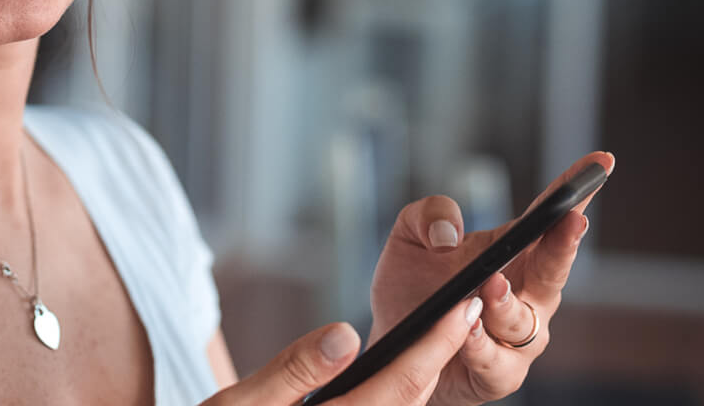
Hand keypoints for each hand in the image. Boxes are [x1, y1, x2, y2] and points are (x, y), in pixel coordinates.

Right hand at [199, 297, 481, 404]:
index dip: (436, 343)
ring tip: (443, 332)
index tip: (463, 307)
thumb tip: (346, 333)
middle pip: (412, 398)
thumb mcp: (235, 405)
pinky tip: (402, 371)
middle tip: (468, 308)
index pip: (400, 381)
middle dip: (442, 354)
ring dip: (425, 374)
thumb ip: (291, 370)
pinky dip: (399, 392)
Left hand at [368, 152, 614, 405]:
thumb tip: (449, 233)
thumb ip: (427, 214)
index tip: (600, 161)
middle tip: (571, 218)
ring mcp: (516, 337)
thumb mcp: (408, 236)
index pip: (548, 218)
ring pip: (526, 320)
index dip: (576, 190)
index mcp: (512, 253)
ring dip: (508, 302)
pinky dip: (481, 345)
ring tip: (489, 285)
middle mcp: (526, 294)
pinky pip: (497, 362)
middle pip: (554, 267)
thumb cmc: (410, 286)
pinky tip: (467, 329)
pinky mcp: (497, 373)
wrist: (390, 344)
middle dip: (565, 243)